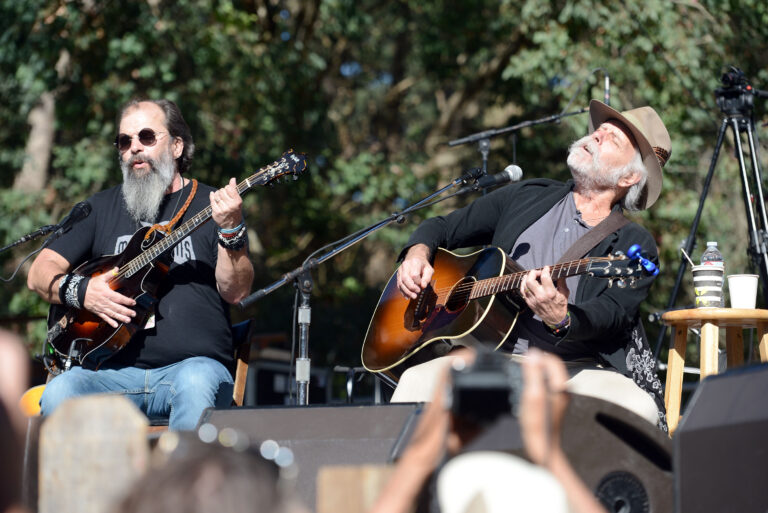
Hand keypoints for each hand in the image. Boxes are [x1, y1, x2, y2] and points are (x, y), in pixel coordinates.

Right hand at [83, 268, 135, 327]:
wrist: (79, 292)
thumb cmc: (90, 285)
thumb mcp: (100, 278)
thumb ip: (110, 274)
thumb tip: (117, 269)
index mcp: (107, 293)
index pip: (119, 298)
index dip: (127, 301)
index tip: (133, 303)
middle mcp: (105, 302)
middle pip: (117, 307)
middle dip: (126, 311)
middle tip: (133, 314)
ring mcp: (101, 308)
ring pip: (112, 314)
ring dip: (120, 317)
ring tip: (127, 320)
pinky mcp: (97, 311)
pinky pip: (104, 317)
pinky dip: (110, 322)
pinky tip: (115, 325)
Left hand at [210, 177, 242, 229]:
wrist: (231, 224)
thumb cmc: (235, 209)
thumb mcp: (237, 200)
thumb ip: (234, 189)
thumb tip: (232, 179)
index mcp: (237, 201)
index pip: (229, 188)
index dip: (227, 188)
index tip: (228, 190)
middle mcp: (230, 205)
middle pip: (221, 191)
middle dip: (221, 191)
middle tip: (223, 195)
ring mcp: (223, 209)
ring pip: (216, 195)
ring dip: (217, 194)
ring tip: (219, 198)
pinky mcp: (216, 212)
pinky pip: (212, 200)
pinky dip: (212, 196)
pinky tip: (213, 196)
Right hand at [396, 244, 433, 298]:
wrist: (415, 258)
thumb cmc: (423, 265)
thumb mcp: (429, 269)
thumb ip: (427, 278)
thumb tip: (423, 286)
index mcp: (414, 262)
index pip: (414, 275)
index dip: (418, 282)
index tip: (422, 287)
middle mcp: (405, 265)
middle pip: (405, 278)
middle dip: (411, 288)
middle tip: (417, 294)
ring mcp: (400, 270)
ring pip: (401, 282)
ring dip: (406, 292)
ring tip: (413, 297)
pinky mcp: (398, 275)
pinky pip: (399, 284)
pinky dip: (403, 291)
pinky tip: (407, 296)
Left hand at [519, 266, 568, 324]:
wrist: (555, 319)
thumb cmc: (560, 306)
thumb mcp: (565, 293)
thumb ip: (562, 282)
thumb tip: (559, 272)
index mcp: (550, 293)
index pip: (544, 277)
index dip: (545, 270)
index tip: (546, 268)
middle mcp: (540, 296)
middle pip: (530, 280)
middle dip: (533, 272)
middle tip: (538, 272)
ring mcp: (533, 300)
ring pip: (524, 285)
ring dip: (527, 278)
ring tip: (531, 275)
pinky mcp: (529, 303)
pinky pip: (522, 291)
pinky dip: (523, 285)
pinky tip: (526, 281)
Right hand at [520, 349, 569, 466]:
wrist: (542, 448)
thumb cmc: (538, 426)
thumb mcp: (532, 396)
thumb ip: (533, 373)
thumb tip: (533, 354)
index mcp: (561, 385)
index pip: (551, 359)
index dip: (535, 358)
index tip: (523, 364)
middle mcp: (563, 389)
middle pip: (547, 366)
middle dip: (532, 367)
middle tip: (520, 376)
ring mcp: (558, 395)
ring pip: (544, 375)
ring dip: (531, 376)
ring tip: (522, 386)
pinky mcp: (552, 402)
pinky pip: (542, 385)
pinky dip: (532, 385)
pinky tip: (525, 395)